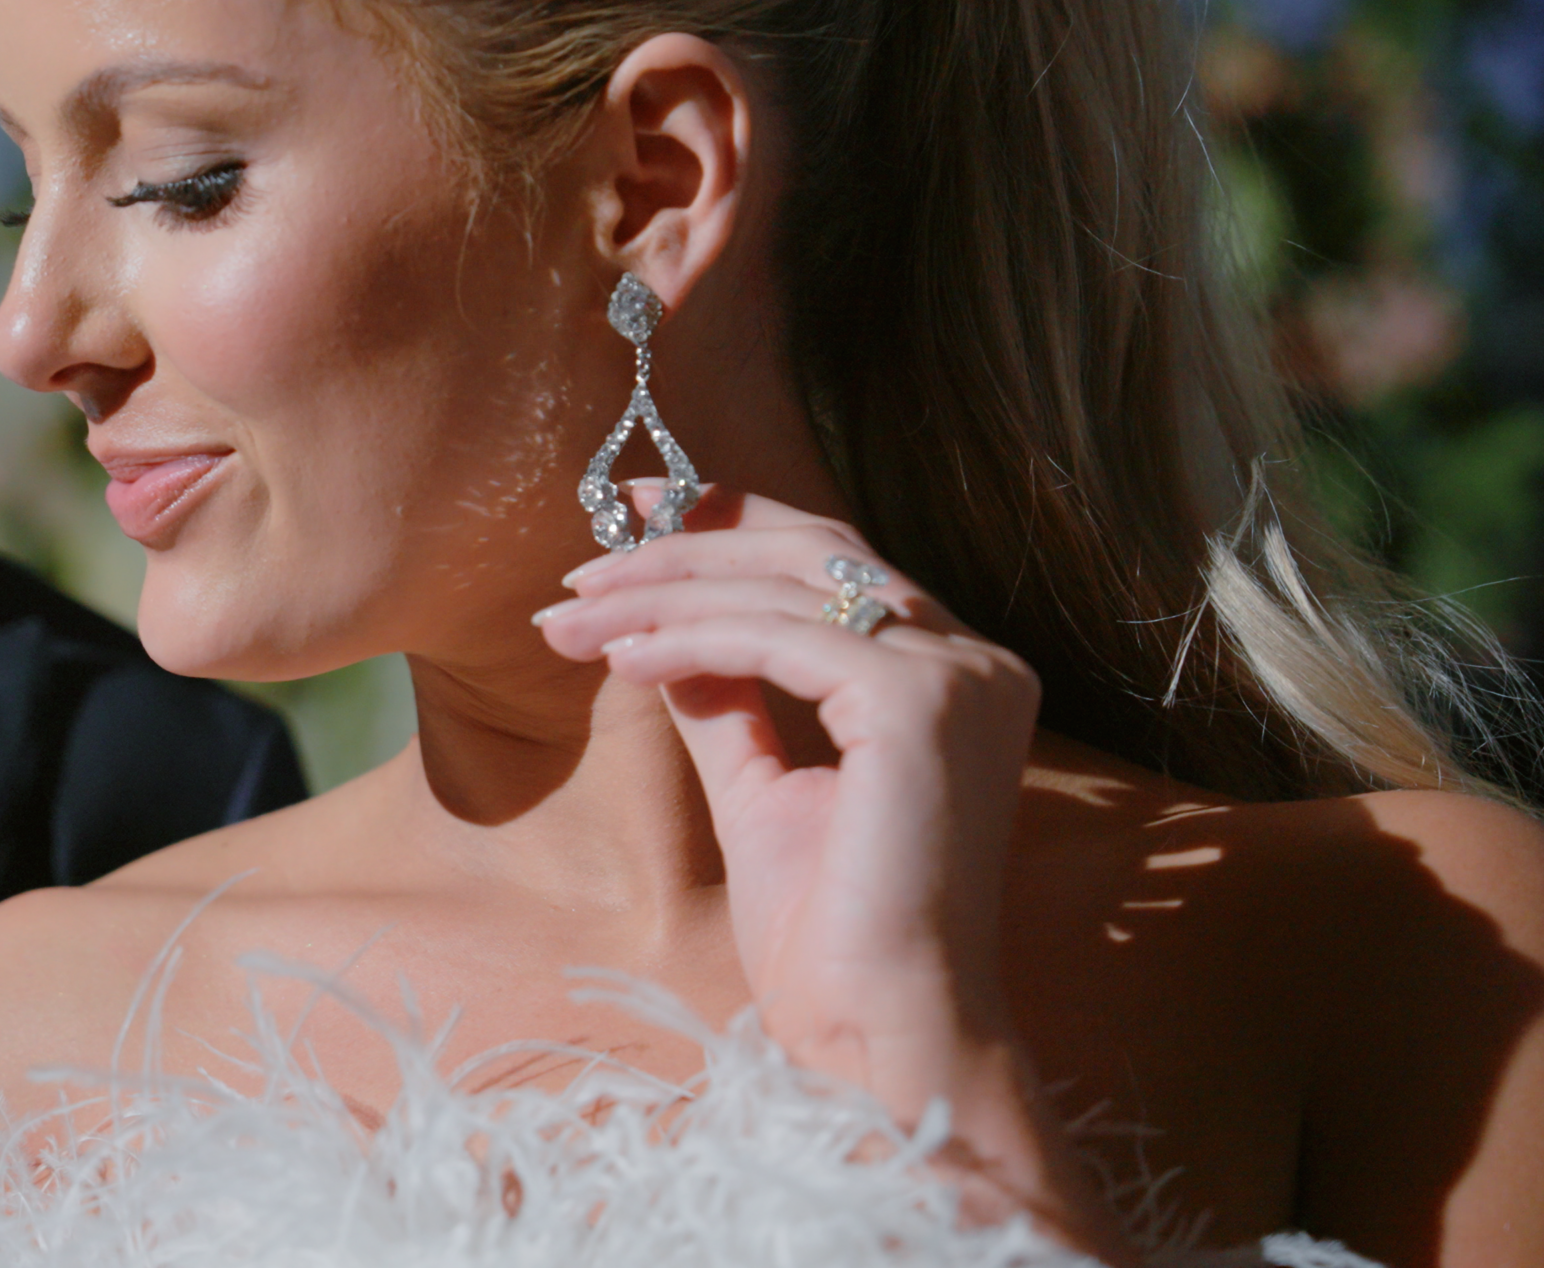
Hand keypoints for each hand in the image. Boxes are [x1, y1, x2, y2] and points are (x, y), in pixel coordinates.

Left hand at [537, 488, 1127, 1254]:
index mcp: (953, 678)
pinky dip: (688, 639)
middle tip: (582, 558)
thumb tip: (661, 637)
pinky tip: (619, 659)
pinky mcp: (919, 705)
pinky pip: (776, 641)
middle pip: (813, 551)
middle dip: (686, 543)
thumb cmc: (831, 940)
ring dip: (660, 594)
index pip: (835, 563)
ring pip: (782, 589)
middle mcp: (974, 663)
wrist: (877, 1030)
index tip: (631, 513)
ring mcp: (957, 678)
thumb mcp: (761, 794)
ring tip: (569, 617)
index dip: (732, 524)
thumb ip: (729, 705)